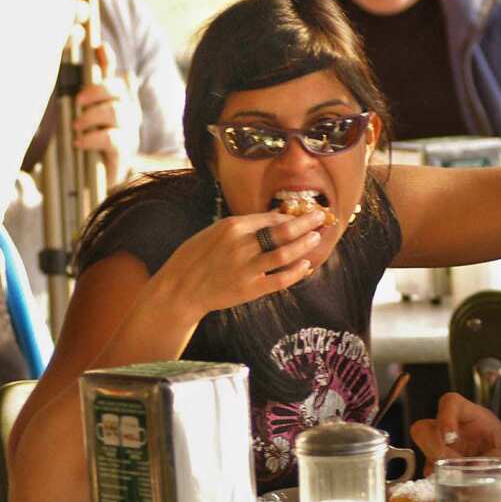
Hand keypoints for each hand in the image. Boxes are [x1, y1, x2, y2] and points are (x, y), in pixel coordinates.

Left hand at [73, 48, 140, 185]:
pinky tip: (80, 142)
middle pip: (119, 88)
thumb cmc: (76, 151)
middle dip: (98, 88)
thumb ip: (65, 104)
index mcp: (110, 102)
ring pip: (118, 112)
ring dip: (93, 115)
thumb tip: (45, 80)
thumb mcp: (69, 123)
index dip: (107, 59)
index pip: (111, 73)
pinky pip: (114, 139)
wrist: (88, 190)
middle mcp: (124, 113)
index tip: (99, 46)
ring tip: (76, 126)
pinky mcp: (125, 154)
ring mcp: (128, 133)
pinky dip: (95, 138)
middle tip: (78, 99)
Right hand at [153, 209, 323, 321]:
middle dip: (306, 223)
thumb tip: (272, 219)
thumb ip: (242, 227)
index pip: (270, 217)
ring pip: (285, 254)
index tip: (303, 212)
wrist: (180, 289)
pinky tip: (306, 265)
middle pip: (283, 231)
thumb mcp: (214, 232)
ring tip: (316, 237)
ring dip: (305, 245)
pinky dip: (296, 272)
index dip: (291, 215)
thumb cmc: (195, 258)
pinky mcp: (250, 289)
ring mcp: (246, 268)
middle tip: (320, 217)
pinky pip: (280, 279)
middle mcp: (241, 245)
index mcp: (232, 227)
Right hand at [410, 393, 500, 480]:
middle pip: (427, 426)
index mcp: (477, 420)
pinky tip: (447, 486)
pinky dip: (435, 477)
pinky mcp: (446, 468)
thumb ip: (500, 462)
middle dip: (433, 445)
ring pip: (425, 448)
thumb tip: (475, 469)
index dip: (445, 416)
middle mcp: (459, 431)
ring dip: (434, 463)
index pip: (451, 403)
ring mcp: (450, 449)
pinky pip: (429, 468)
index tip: (449, 437)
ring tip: (452, 477)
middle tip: (449, 463)